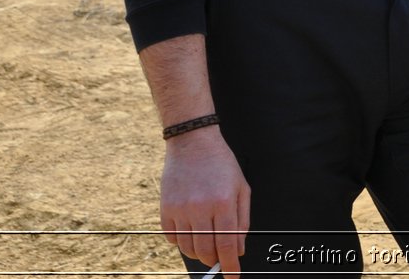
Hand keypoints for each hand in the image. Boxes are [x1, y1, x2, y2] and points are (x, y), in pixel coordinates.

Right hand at [159, 128, 249, 274]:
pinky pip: (172, 238)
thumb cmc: (221, 164)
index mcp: (224, 202)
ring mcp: (181, 208)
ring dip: (198, 253)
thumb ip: (243, 220)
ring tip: (205, 242)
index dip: (229, 265)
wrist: (193, 142)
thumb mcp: (241, 187)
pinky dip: (181, 241)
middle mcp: (201, 207)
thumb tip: (238, 250)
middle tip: (218, 257)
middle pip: (205, 250)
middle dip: (214, 260)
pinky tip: (190, 230)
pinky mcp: (165, 208)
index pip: (226, 244)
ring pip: (188, 248)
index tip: (232, 277)